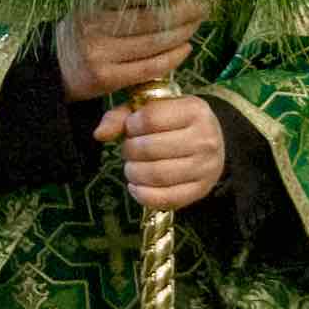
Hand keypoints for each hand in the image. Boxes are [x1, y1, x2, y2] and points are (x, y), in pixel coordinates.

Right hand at [55, 0, 208, 101]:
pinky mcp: (107, 79)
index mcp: (90, 5)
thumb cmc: (81, 34)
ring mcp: (100, 56)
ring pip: (154, 43)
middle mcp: (93, 29)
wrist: (53, 70)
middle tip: (201, 6)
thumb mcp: (90, 7)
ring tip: (196, 24)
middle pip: (150, 18)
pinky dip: (173, 57)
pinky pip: (150, 67)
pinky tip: (185, 48)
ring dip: (182, 32)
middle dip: (182, 11)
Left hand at [97, 91, 226, 211]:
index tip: (132, 128)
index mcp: (195, 110)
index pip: (150, 118)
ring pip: (156, 175)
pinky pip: (165, 198)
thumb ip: (122, 116)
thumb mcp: (152, 109)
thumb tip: (99, 134)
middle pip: (150, 148)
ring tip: (133, 167)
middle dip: (130, 150)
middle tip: (129, 150)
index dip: (132, 125)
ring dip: (134, 173)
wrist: (210, 143)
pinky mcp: (201, 190)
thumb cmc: (173, 123)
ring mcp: (206, 166)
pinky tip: (136, 186)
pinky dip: (142, 195)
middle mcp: (206, 138)